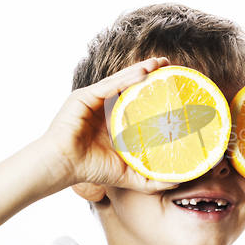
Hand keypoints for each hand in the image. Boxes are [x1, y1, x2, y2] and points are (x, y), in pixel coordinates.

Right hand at [39, 57, 178, 193]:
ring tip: (159, 63)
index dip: (155, 91)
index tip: (174, 84)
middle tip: (169, 65)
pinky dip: (126, 78)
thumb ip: (151, 178)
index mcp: (115, 120)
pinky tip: (143, 72)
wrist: (65, 167)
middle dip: (151, 74)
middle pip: (131, 85)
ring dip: (141, 70)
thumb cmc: (92, 169)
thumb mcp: (129, 174)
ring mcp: (94, 100)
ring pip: (121, 81)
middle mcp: (105, 106)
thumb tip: (178, 180)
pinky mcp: (85, 97)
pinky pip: (109, 85)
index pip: (138, 100)